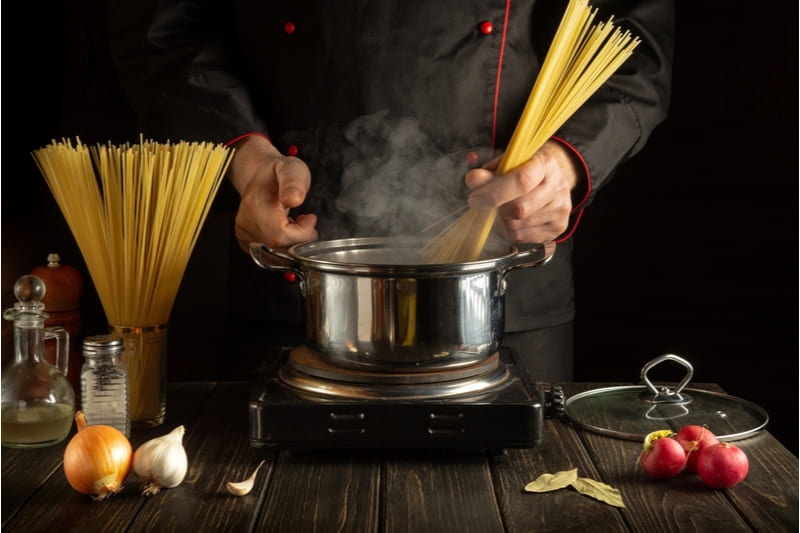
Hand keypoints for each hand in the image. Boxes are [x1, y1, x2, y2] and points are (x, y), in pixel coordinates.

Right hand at [227, 135, 317, 254]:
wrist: (258, 176)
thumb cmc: (275, 174)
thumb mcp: (291, 169)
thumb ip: (294, 183)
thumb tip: (294, 199)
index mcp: (255, 205)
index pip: (281, 236)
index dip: (302, 233)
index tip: (308, 218)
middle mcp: (246, 223)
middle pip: (280, 249)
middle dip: (300, 239)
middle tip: (304, 221)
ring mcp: (245, 235)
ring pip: (276, 256)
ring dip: (292, 244)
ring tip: (294, 224)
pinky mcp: (247, 243)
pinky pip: (271, 255)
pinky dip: (283, 247)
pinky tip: (284, 230)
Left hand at [465, 139, 580, 243]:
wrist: (552, 179)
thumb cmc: (523, 171)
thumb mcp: (506, 165)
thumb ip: (487, 173)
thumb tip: (473, 179)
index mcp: (545, 163)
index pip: (522, 181)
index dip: (494, 193)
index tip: (475, 199)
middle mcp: (558, 185)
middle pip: (519, 208)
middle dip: (498, 208)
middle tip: (491, 203)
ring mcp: (561, 208)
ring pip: (518, 225)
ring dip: (502, 220)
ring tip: (505, 209)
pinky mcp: (559, 226)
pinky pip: (522, 237)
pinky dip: (509, 230)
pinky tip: (514, 219)